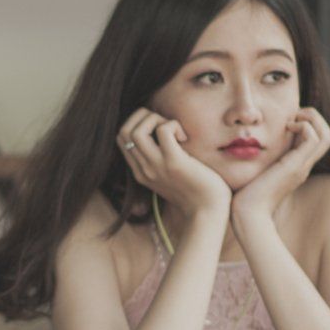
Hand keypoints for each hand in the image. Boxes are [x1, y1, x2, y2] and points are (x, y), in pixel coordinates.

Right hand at [116, 108, 230, 218]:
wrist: (207, 212)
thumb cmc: (196, 192)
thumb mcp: (170, 176)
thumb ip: (160, 160)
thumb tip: (163, 134)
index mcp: (140, 172)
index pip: (121, 138)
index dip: (136, 123)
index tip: (158, 128)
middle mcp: (143, 169)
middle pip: (123, 131)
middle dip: (142, 117)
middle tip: (165, 124)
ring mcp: (156, 166)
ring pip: (136, 130)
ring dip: (155, 119)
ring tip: (174, 130)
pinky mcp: (174, 162)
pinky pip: (163, 130)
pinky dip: (173, 125)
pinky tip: (185, 137)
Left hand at [231, 108, 329, 225]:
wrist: (247, 214)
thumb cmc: (244, 195)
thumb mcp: (254, 171)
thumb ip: (259, 158)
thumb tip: (247, 144)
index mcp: (296, 166)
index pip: (316, 140)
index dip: (308, 123)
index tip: (287, 118)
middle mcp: (303, 166)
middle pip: (327, 135)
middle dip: (314, 117)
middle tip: (294, 113)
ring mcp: (302, 167)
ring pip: (326, 135)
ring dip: (311, 118)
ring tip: (292, 119)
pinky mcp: (295, 167)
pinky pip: (313, 138)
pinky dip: (303, 126)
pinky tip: (286, 127)